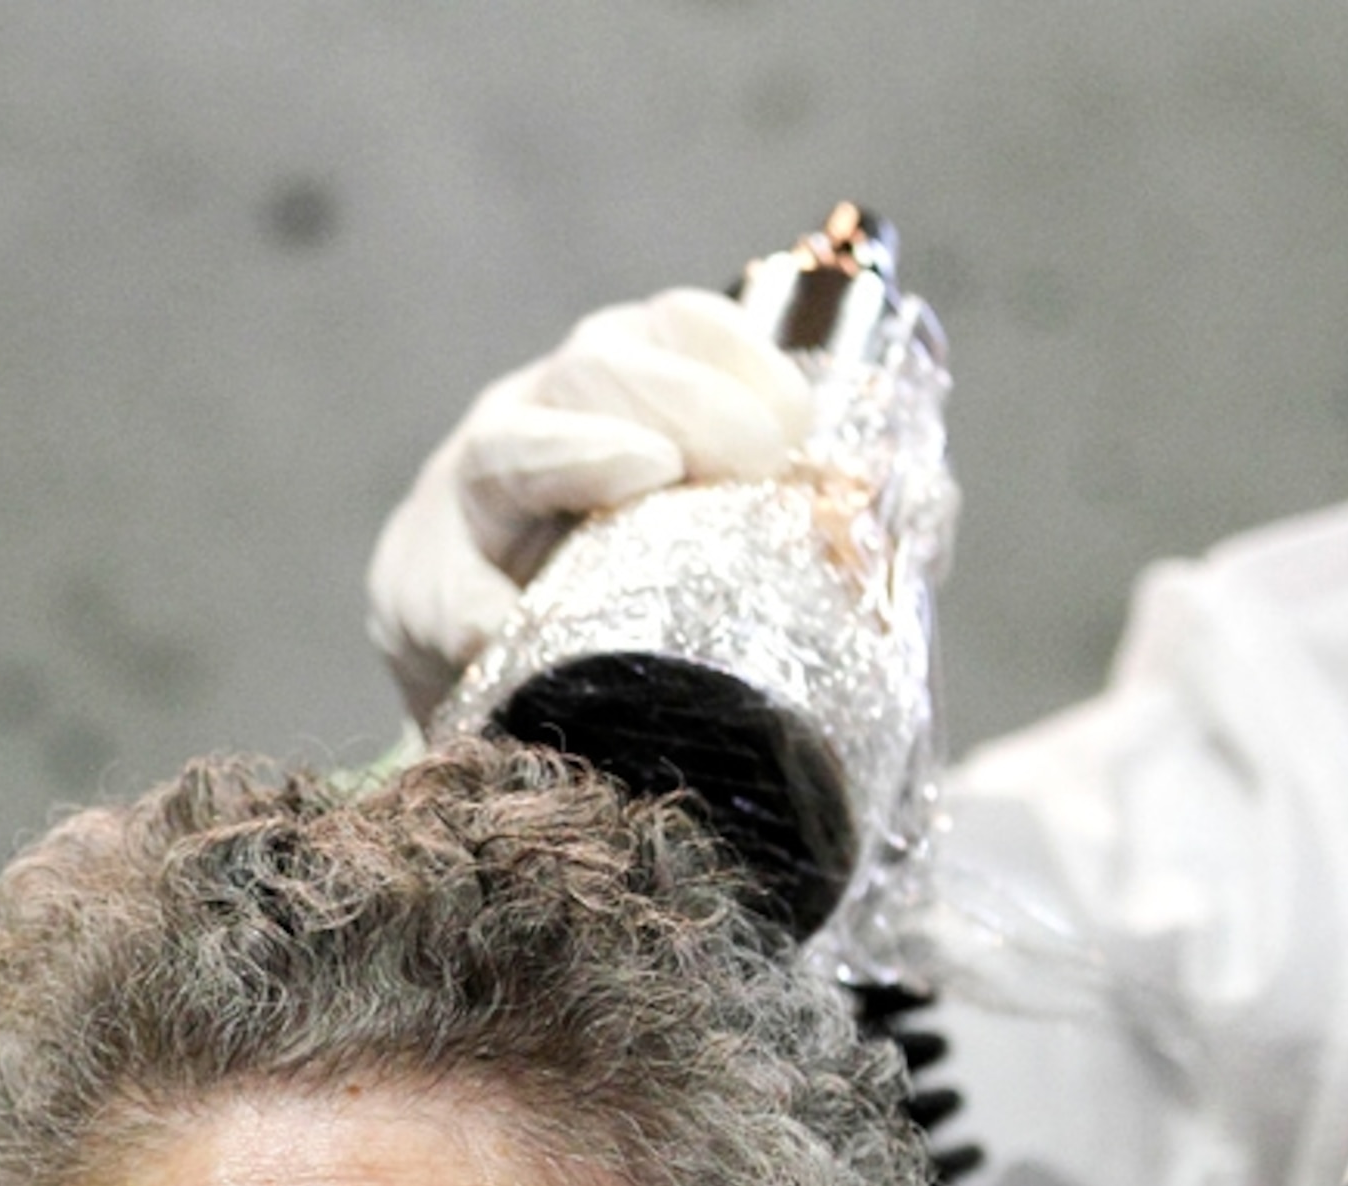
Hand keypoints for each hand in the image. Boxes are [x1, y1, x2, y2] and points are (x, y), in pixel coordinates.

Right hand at [366, 288, 812, 723]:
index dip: (734, 349)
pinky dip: (482, 609)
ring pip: (507, 449)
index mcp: (613, 397)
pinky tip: (514, 628)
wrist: (497, 695)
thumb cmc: (625, 604)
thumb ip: (807, 517)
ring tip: (645, 468)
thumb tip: (930, 506)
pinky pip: (446, 596)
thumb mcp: (708, 544)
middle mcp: (533, 422)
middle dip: (679, 394)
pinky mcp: (417, 598)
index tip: (797, 411)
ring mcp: (463, 505)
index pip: (669, 328)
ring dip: (579, 452)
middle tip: (756, 449)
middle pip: (593, 370)